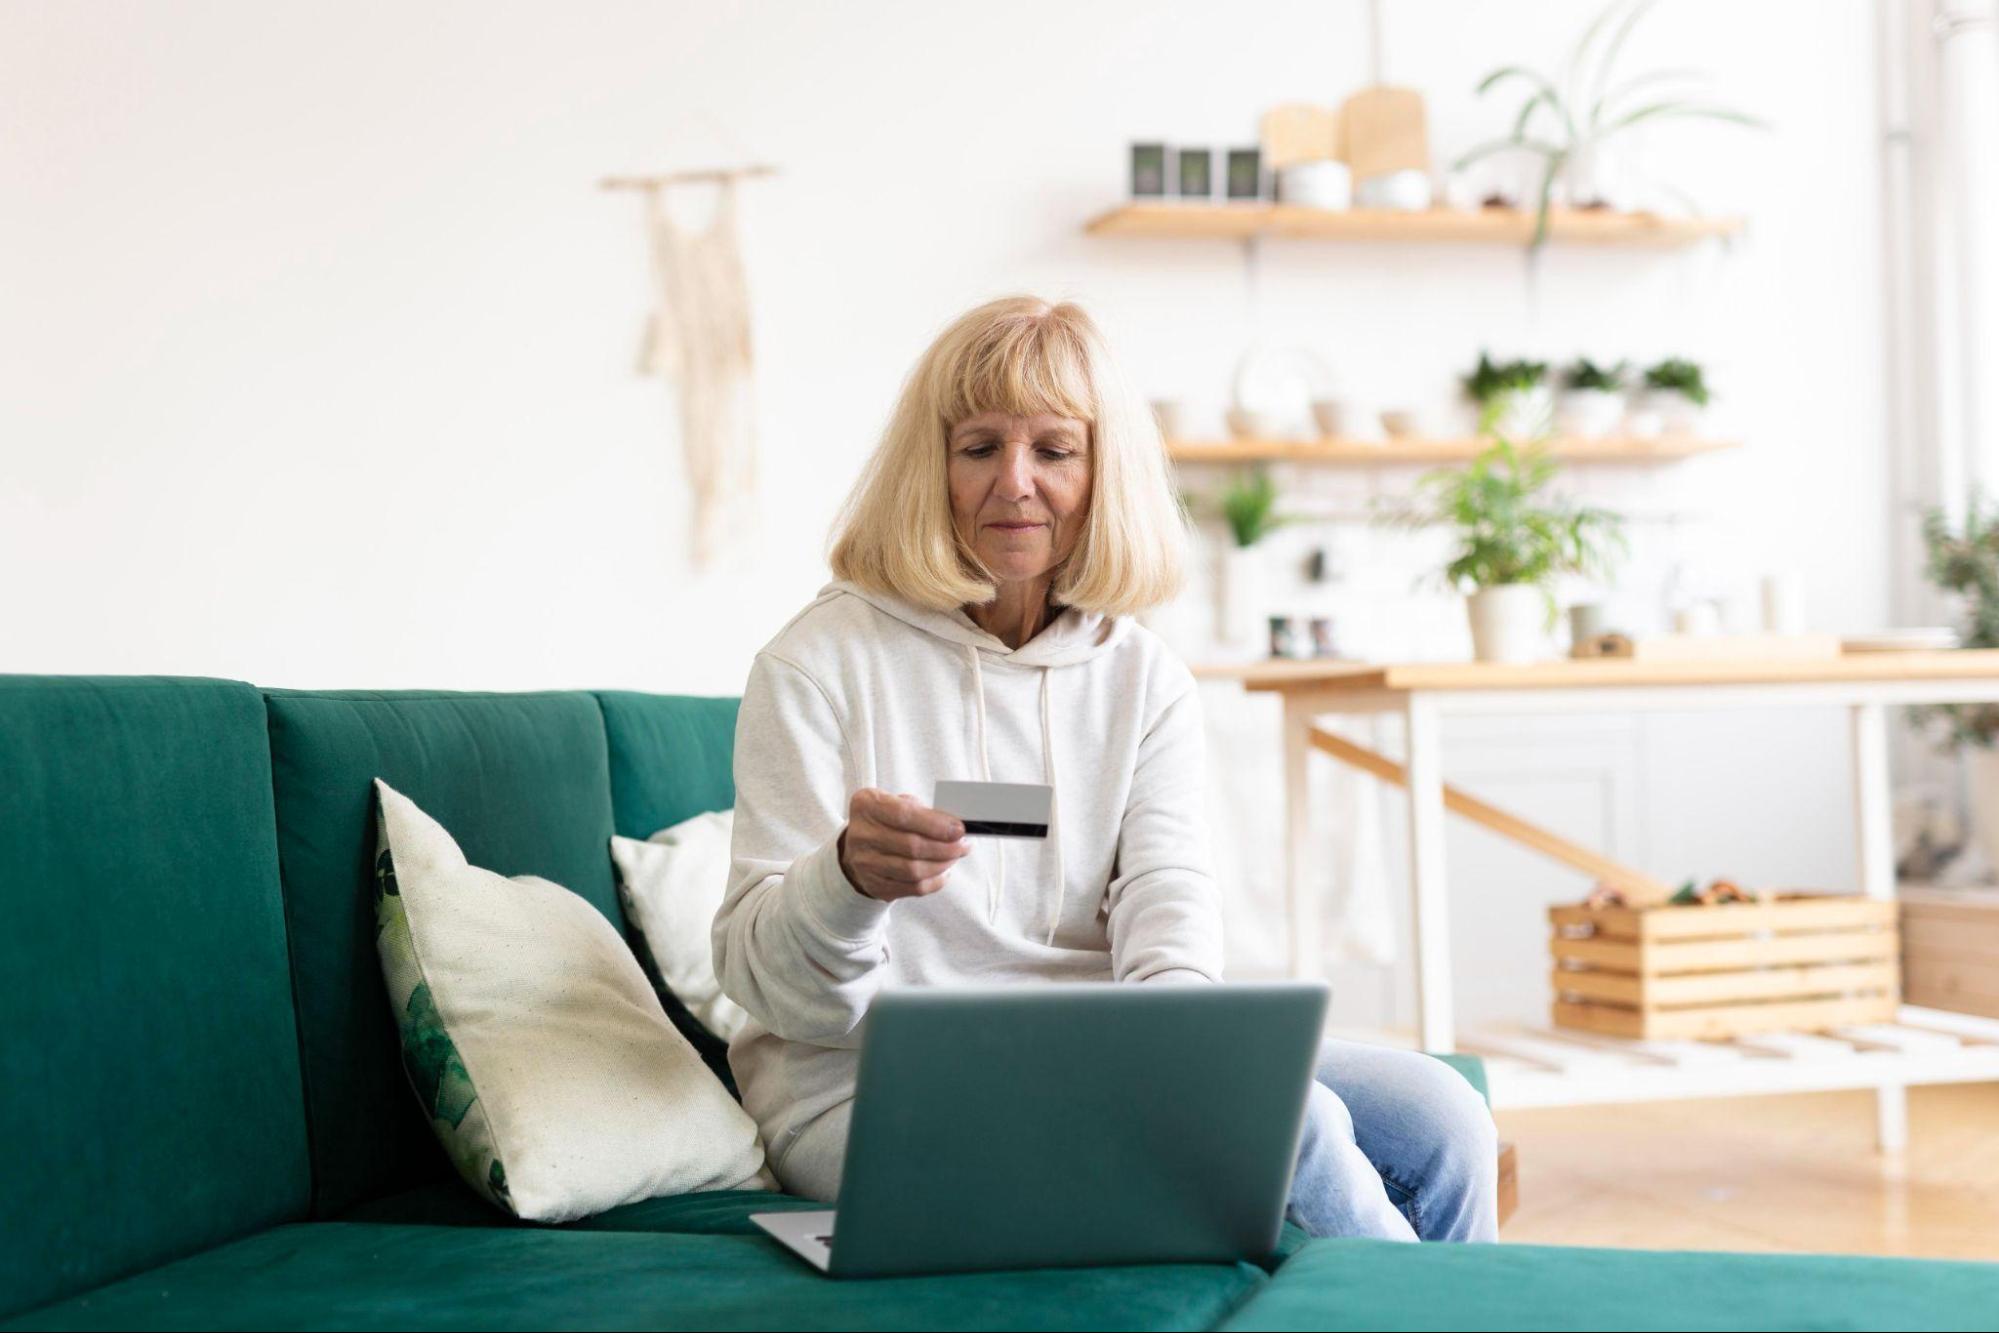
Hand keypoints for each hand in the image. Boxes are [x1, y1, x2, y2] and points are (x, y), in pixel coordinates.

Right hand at [836, 788, 969, 902]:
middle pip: (912, 846)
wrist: (859, 846)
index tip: (959, 829)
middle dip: (946, 847)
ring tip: (955, 856)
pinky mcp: (874, 885)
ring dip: (943, 864)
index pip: (904, 816)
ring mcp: (865, 863)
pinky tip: (943, 871)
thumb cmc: (886, 820)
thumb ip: (924, 811)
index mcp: (866, 806)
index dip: (936, 824)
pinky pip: (913, 888)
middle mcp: (861, 835)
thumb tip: (955, 826)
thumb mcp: (897, 803)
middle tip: (964, 845)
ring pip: (914, 870)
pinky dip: (935, 881)